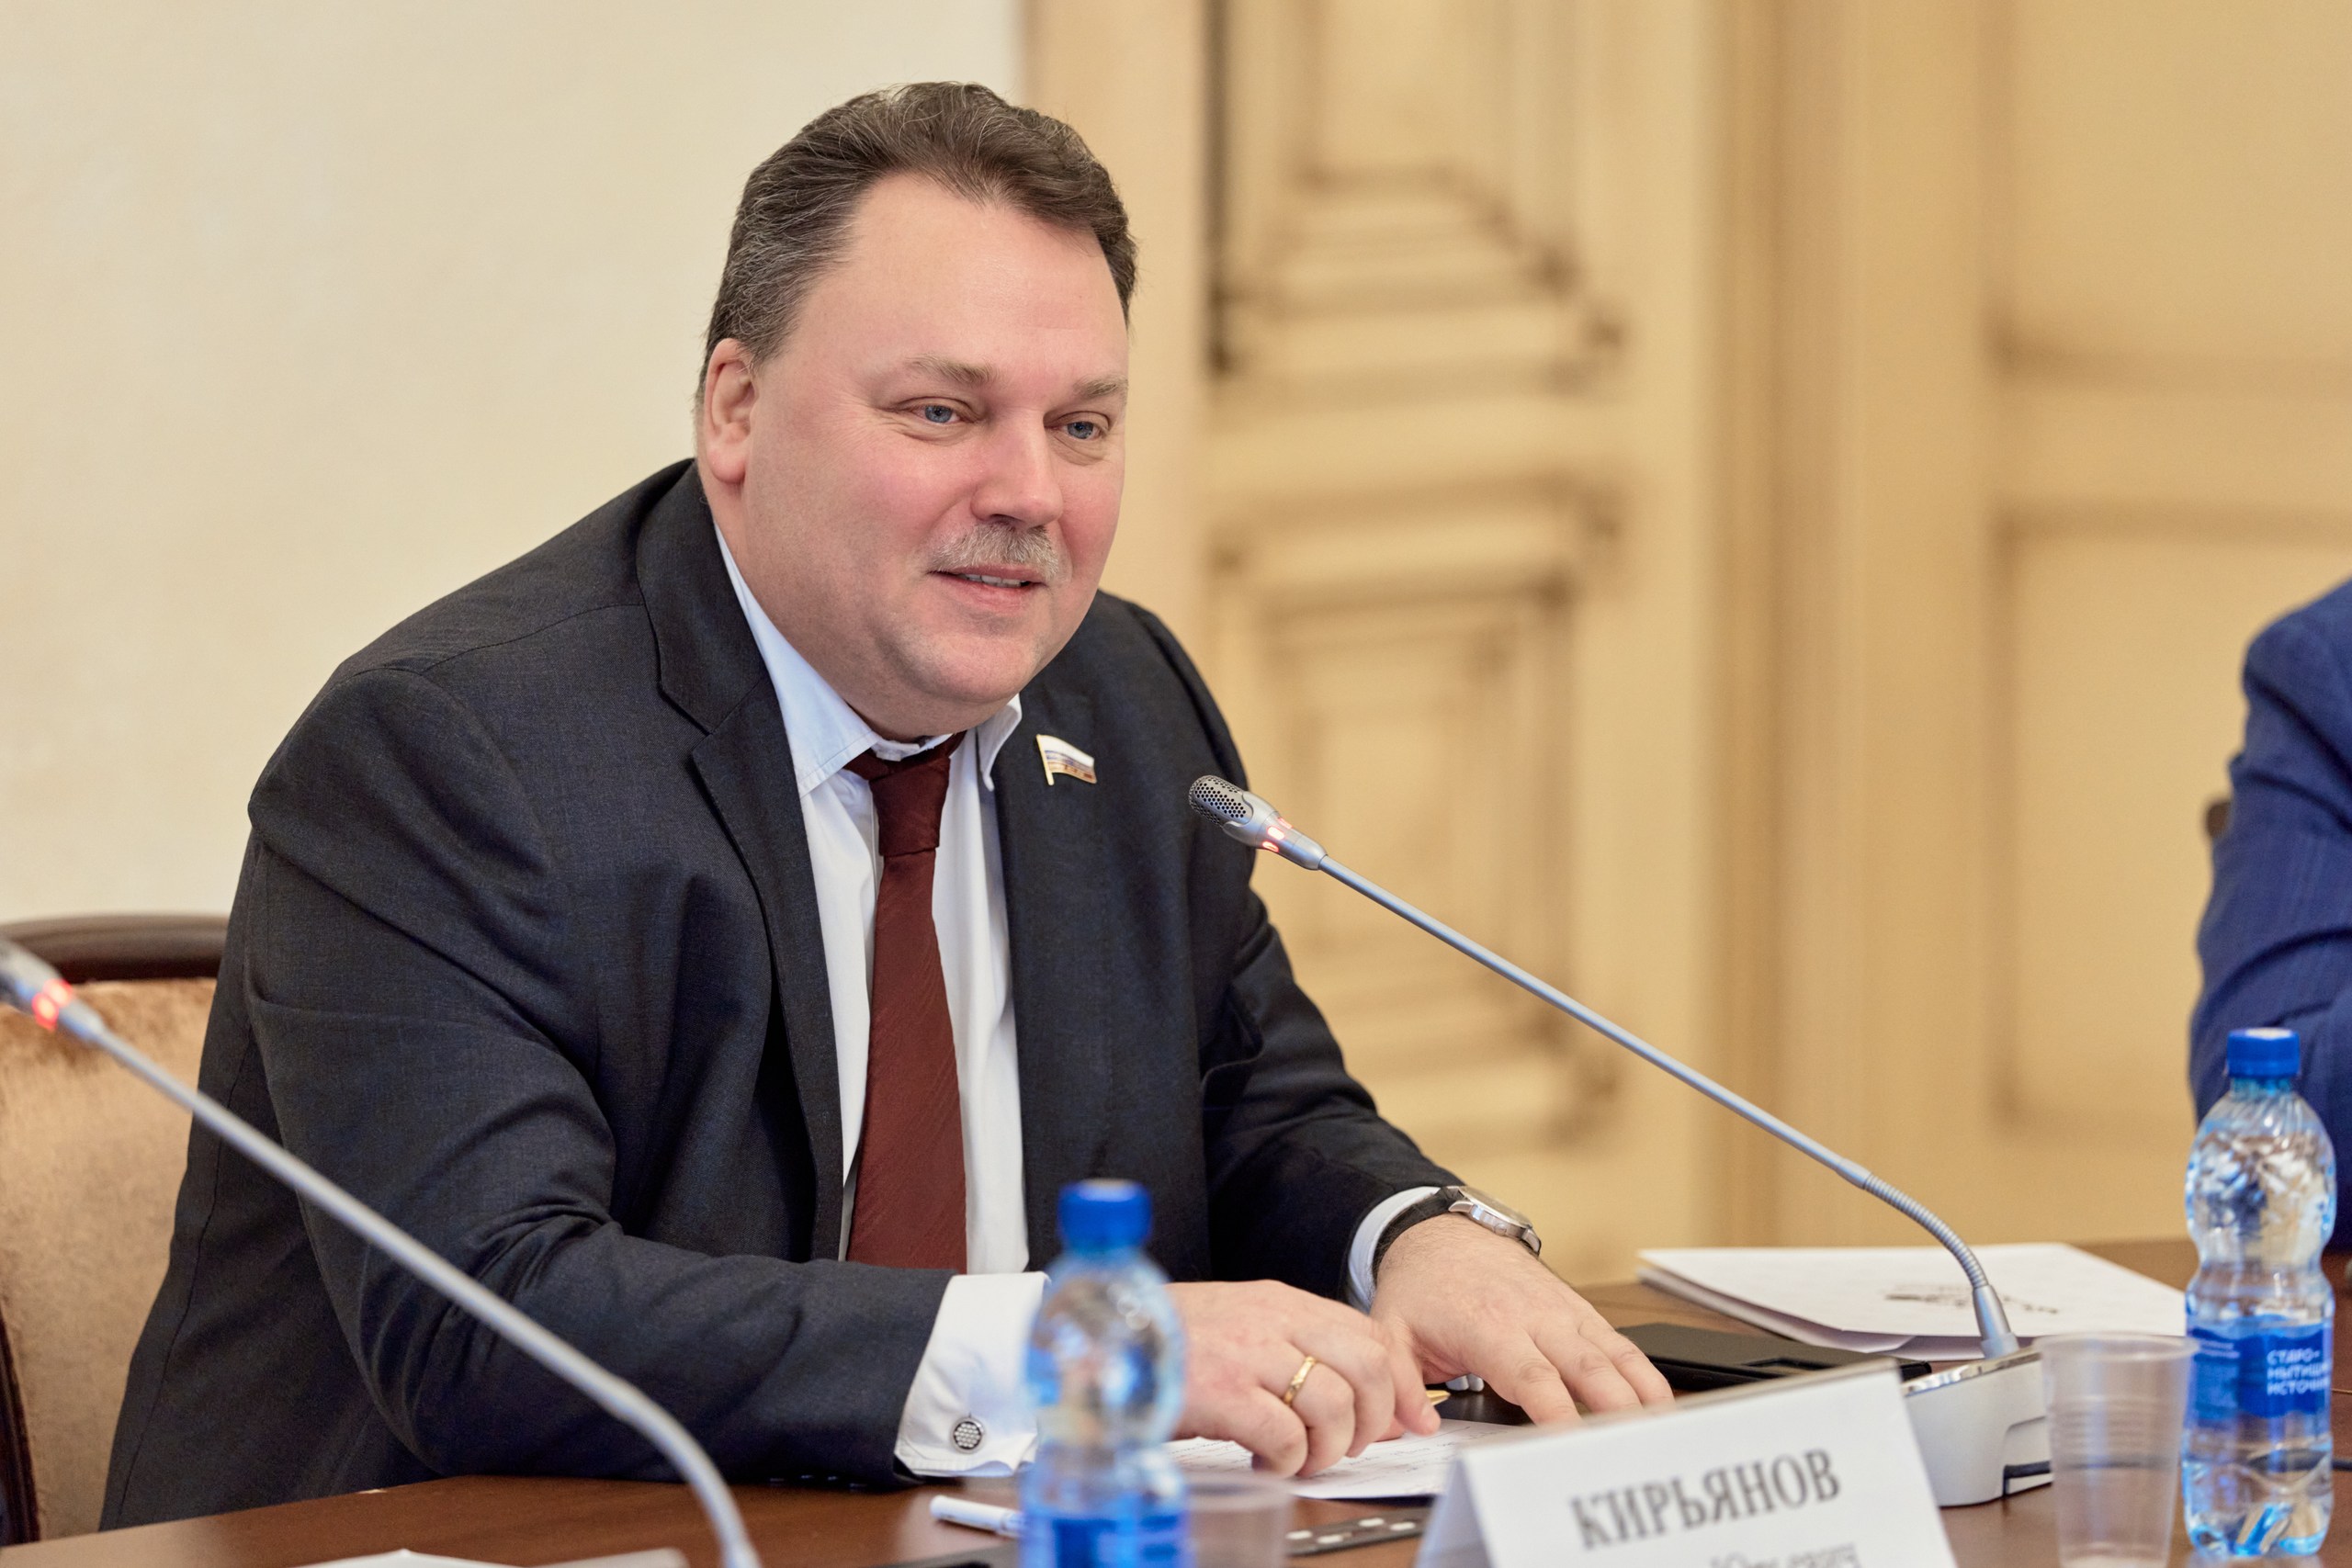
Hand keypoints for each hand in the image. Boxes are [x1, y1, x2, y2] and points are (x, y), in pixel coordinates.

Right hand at [1168, 1279, 1439, 1476]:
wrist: (1100, 1339)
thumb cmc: (1168, 1341)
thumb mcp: (1243, 1330)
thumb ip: (1300, 1354)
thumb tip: (1366, 1406)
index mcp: (1281, 1302)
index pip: (1371, 1335)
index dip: (1401, 1385)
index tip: (1412, 1421)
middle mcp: (1272, 1320)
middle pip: (1366, 1366)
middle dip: (1372, 1420)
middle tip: (1346, 1446)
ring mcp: (1248, 1354)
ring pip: (1333, 1404)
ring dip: (1327, 1447)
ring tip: (1299, 1458)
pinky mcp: (1222, 1393)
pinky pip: (1285, 1436)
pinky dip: (1286, 1461)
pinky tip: (1264, 1462)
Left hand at [1371, 1215, 1672, 1421]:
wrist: (1442, 1232)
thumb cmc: (1422, 1286)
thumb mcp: (1390, 1329)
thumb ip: (1398, 1381)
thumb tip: (1419, 1425)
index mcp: (1489, 1327)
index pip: (1531, 1377)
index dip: (1557, 1414)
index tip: (1573, 1449)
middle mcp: (1535, 1318)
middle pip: (1586, 1369)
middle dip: (1613, 1413)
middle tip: (1631, 1456)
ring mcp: (1563, 1312)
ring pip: (1614, 1355)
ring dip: (1640, 1396)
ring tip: (1662, 1438)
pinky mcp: (1580, 1311)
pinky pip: (1620, 1344)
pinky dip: (1644, 1374)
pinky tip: (1661, 1406)